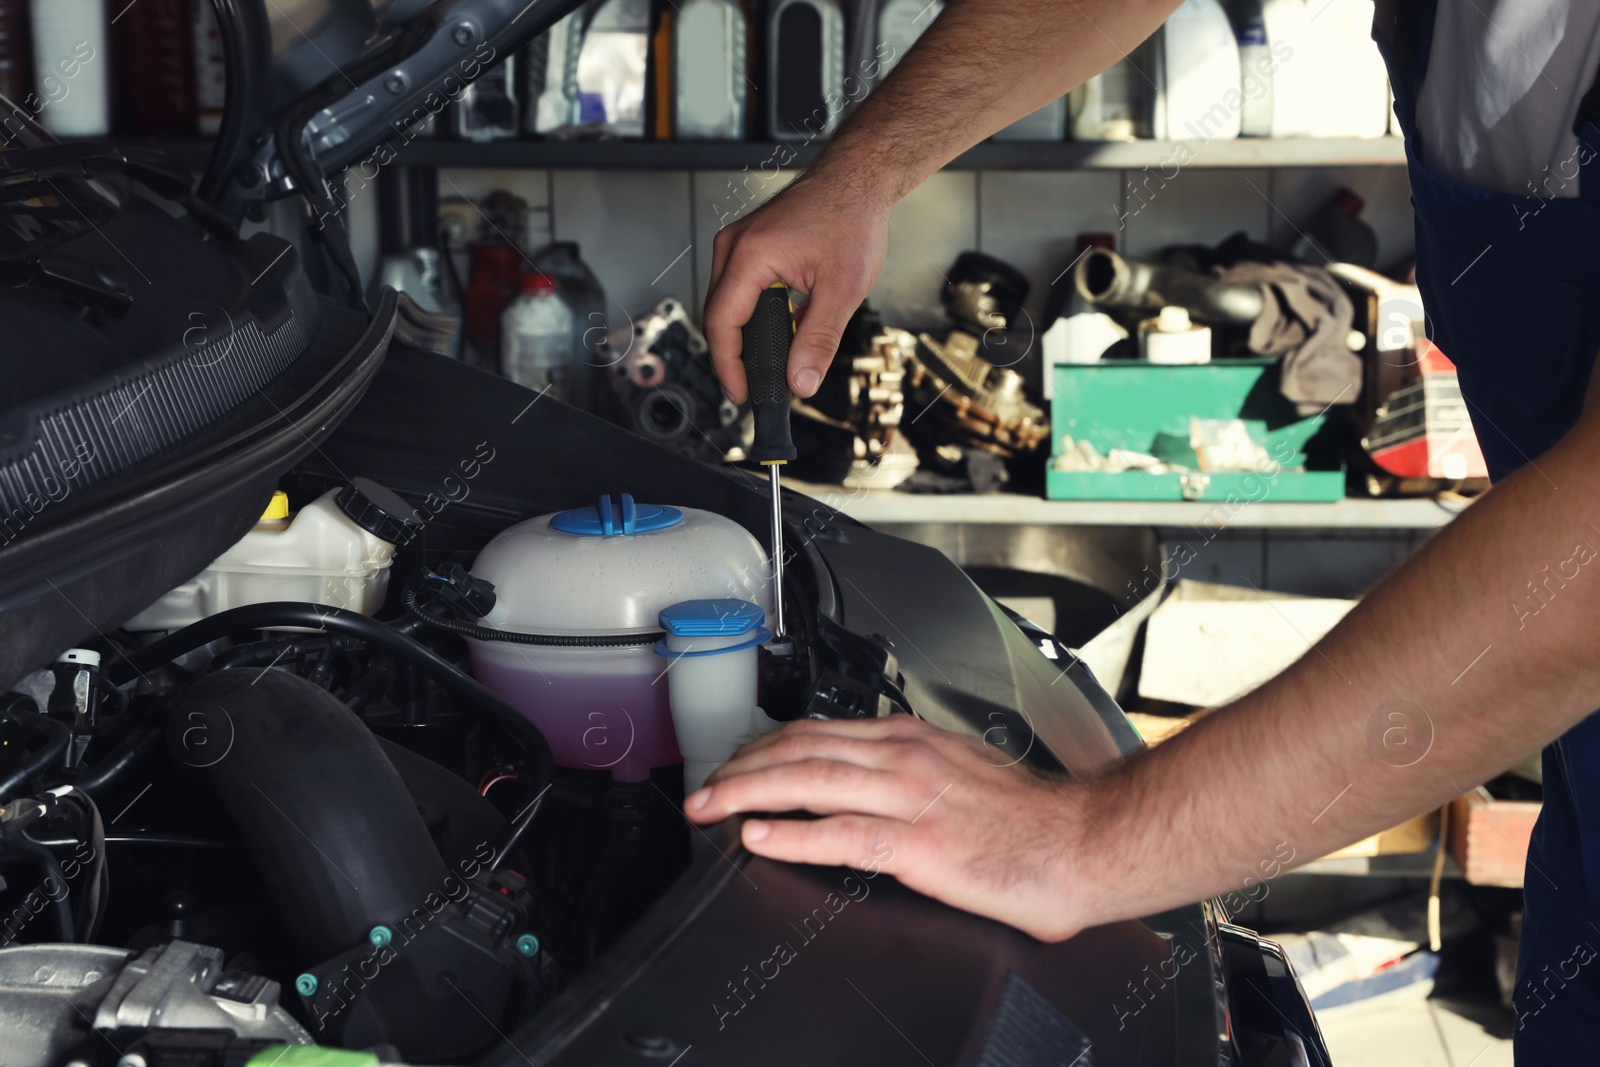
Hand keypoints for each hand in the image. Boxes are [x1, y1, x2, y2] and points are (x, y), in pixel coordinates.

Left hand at [684, 715, 1102, 941]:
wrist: (1084, 842)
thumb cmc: (1032, 820)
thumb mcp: (961, 774)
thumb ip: (913, 775)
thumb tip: (868, 792)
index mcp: (912, 739)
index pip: (817, 731)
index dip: (764, 748)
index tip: (734, 765)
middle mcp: (905, 756)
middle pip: (799, 749)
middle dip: (740, 769)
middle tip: (703, 789)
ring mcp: (910, 795)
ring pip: (808, 780)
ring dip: (747, 794)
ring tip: (710, 809)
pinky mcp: (920, 842)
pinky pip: (841, 833)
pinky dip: (792, 834)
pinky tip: (758, 837)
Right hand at [703, 173, 888, 403]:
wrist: (857, 179)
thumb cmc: (851, 217)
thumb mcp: (842, 290)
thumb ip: (819, 340)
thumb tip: (801, 381)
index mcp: (750, 255)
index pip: (722, 324)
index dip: (729, 366)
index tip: (742, 393)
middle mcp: (734, 246)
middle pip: (718, 316)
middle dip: (736, 356)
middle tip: (757, 386)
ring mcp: (738, 243)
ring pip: (726, 304)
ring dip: (745, 335)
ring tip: (769, 364)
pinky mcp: (748, 244)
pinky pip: (738, 289)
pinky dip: (752, 315)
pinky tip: (778, 331)